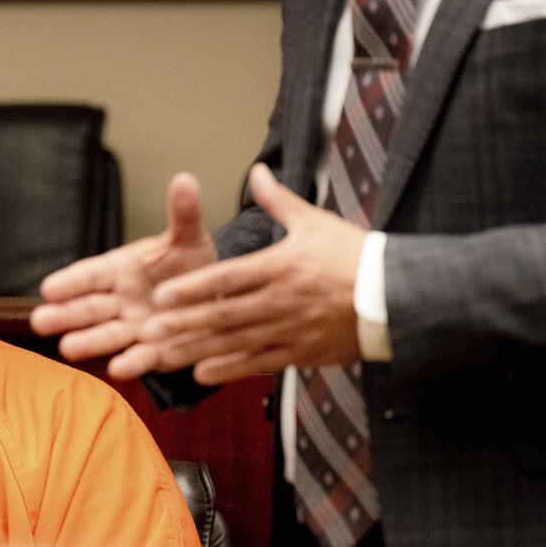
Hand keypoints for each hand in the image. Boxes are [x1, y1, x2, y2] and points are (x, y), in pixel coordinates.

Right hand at [29, 172, 216, 378]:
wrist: (217, 297)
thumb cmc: (192, 264)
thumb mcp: (189, 238)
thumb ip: (183, 214)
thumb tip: (185, 178)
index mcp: (120, 269)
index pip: (89, 275)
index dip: (70, 282)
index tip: (48, 288)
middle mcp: (119, 300)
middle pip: (87, 308)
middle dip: (64, 315)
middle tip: (39, 321)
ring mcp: (133, 328)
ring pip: (106, 335)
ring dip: (87, 342)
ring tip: (67, 348)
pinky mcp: (154, 352)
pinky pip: (140, 357)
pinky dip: (130, 364)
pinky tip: (118, 369)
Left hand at [140, 164, 364, 384]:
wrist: (398, 297)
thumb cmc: (355, 256)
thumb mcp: (315, 223)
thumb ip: (278, 201)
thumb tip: (256, 172)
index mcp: (281, 266)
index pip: (227, 279)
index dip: (193, 288)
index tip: (162, 295)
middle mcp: (281, 301)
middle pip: (223, 314)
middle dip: (183, 323)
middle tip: (148, 329)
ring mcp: (290, 330)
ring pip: (234, 343)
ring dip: (196, 349)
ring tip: (163, 353)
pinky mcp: (300, 353)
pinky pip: (259, 364)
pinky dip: (229, 370)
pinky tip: (201, 374)